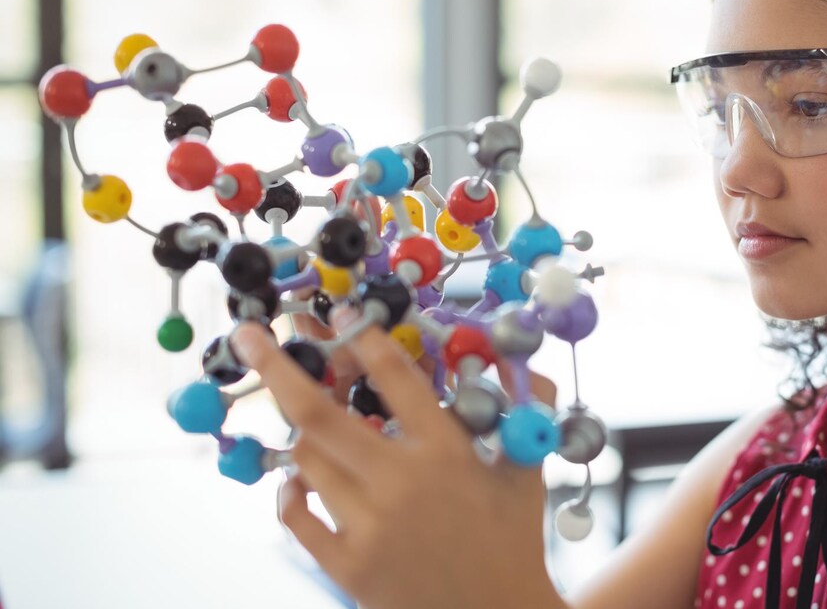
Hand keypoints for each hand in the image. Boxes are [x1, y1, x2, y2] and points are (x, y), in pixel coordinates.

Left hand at [232, 309, 564, 608]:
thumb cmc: (515, 541)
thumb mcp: (526, 470)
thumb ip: (521, 411)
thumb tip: (522, 360)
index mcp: (448, 453)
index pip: (394, 377)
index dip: (362, 336)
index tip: (340, 309)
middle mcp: (401, 484)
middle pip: (318, 414)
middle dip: (277, 367)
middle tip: (249, 333)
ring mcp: (368, 528)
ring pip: (306, 461)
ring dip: (298, 432)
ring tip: (301, 414)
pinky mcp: (347, 566)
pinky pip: (297, 515)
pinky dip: (292, 490)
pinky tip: (301, 478)